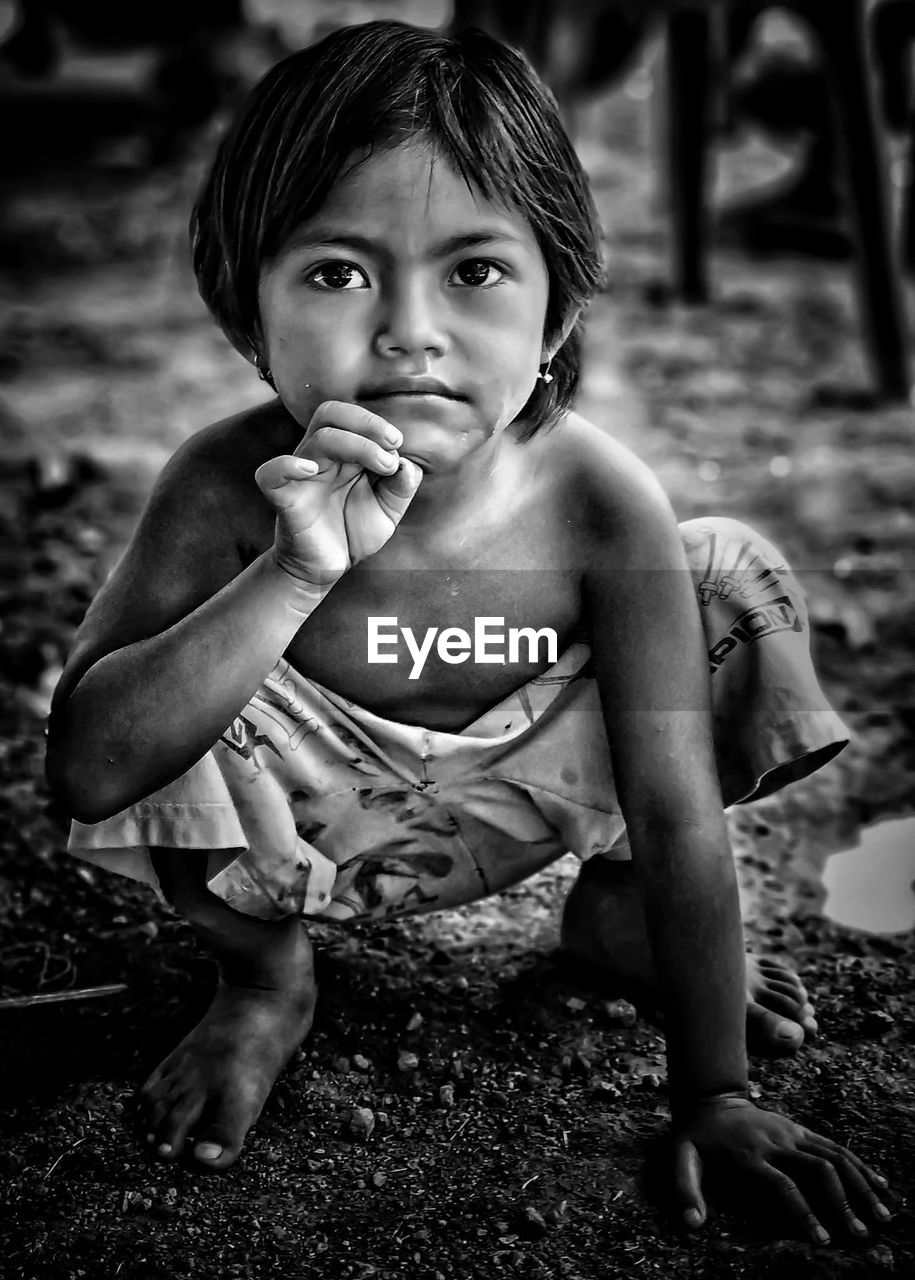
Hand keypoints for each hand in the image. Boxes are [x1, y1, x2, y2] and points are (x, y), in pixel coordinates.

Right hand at [254, 401, 422, 589]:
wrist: (325, 569)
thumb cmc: (352, 533)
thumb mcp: (387, 511)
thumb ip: (401, 487)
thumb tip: (407, 464)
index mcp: (341, 453)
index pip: (349, 417)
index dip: (375, 423)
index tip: (398, 445)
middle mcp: (320, 457)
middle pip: (329, 414)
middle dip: (365, 422)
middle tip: (393, 443)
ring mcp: (300, 476)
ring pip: (318, 439)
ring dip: (356, 444)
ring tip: (382, 466)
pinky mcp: (283, 498)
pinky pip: (270, 473)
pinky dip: (287, 466)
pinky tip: (310, 471)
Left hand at [672, 1095, 890, 1244]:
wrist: (711, 1101)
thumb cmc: (698, 1139)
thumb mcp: (682, 1159)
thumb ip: (685, 1189)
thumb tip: (691, 1224)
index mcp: (750, 1157)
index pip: (783, 1186)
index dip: (804, 1213)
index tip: (821, 1240)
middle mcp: (776, 1143)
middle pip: (818, 1170)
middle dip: (842, 1202)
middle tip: (859, 1234)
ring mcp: (792, 1133)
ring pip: (834, 1156)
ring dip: (860, 1186)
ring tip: (882, 1216)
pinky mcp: (801, 1129)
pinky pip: (835, 1146)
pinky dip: (860, 1165)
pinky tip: (880, 1185)